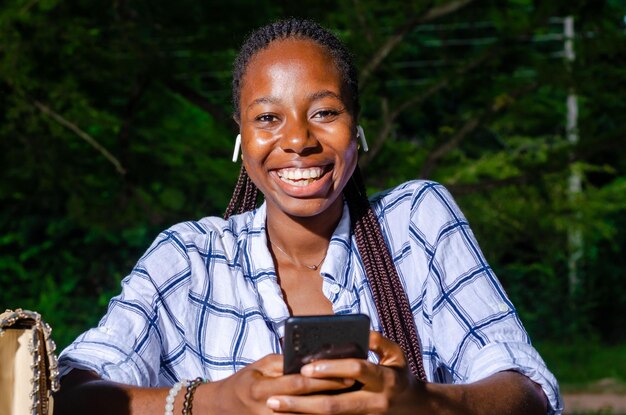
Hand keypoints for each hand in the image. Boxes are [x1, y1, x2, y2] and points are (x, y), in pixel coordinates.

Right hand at [205, 354, 356, 414]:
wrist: (222, 408)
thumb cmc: (246, 381)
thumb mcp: (260, 367)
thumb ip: (283, 363)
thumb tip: (312, 359)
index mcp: (261, 388)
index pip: (298, 384)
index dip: (323, 381)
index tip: (346, 375)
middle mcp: (266, 410)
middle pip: (306, 406)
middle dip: (332, 397)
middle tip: (355, 390)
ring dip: (329, 413)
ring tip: (352, 405)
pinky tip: (332, 414)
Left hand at [265, 331, 417, 413]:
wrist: (416, 409)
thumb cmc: (401, 374)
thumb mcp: (396, 353)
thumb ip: (378, 340)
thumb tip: (358, 331)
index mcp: (384, 379)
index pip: (356, 370)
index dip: (331, 368)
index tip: (306, 366)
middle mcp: (374, 401)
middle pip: (334, 405)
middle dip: (303, 403)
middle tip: (275, 398)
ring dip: (301, 414)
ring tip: (276, 407)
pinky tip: (290, 414)